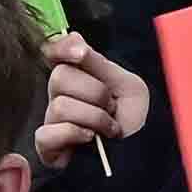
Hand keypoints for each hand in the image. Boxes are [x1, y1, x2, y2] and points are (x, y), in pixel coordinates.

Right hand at [35, 33, 148, 169]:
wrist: (143, 156)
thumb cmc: (136, 121)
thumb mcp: (126, 85)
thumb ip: (98, 62)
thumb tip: (72, 36)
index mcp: (79, 77)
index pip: (54, 52)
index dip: (61, 48)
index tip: (81, 54)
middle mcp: (61, 96)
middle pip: (59, 77)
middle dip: (96, 93)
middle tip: (111, 107)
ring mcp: (53, 121)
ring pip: (60, 106)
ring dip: (94, 118)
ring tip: (109, 130)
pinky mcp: (47, 146)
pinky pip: (48, 133)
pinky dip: (74, 134)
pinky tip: (90, 140)